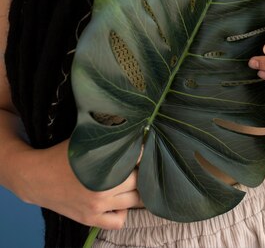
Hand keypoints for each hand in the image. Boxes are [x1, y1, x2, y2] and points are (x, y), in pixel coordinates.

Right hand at [17, 139, 142, 228]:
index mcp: (102, 164)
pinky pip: (118, 222)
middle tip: (136, 165)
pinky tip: (118, 202)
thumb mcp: (85, 139)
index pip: (137, 157)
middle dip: (139, 171)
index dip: (141, 151)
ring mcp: (97, 206)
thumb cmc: (62, 155)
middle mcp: (102, 187)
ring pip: (133, 201)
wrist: (37, 178)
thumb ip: (108, 136)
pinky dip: (122, 213)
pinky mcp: (90, 219)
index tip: (141, 147)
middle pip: (138, 180)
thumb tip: (131, 128)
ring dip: (135, 190)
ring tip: (131, 181)